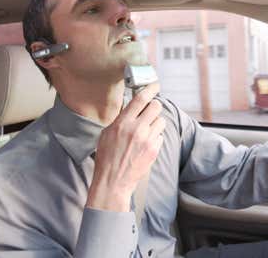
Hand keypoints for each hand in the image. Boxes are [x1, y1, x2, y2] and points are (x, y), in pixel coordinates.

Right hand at [86, 82, 165, 211]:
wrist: (113, 181)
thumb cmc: (107, 157)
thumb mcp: (107, 133)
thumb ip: (120, 119)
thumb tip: (130, 106)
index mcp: (123, 123)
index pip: (140, 99)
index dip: (150, 88)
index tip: (155, 85)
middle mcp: (137, 129)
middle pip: (156, 106)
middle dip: (154, 106)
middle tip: (149, 111)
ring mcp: (147, 140)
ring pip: (161, 121)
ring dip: (155, 123)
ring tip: (145, 131)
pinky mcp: (154, 150)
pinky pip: (160, 135)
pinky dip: (155, 137)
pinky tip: (146, 144)